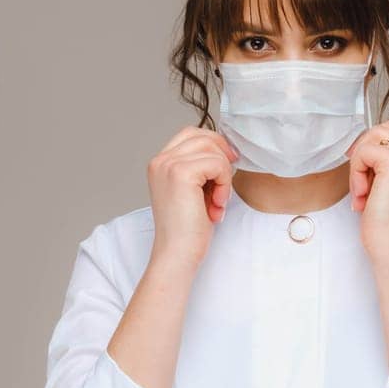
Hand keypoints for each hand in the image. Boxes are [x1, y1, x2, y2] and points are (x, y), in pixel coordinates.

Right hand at [148, 126, 237, 270]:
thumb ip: (202, 168)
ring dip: (224, 176)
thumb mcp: (196, 191)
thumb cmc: (190, 228)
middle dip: (222, 160)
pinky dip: (225, 185)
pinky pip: (217, 164)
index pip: (192, 134)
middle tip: (223, 190)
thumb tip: (228, 150)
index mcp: (161, 163)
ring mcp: (168, 165)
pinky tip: (216, 206)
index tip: (226, 170)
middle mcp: (160, 160)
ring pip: (213, 150)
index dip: (215, 147)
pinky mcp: (180, 173)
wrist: (178, 253)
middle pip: (204, 137)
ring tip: (217, 202)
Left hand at [347, 119, 388, 259]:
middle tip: (362, 183)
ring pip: (371, 137)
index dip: (372, 146)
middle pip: (381, 128)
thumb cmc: (385, 220)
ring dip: (359, 164)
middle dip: (364, 152)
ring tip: (363, 191)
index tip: (365, 174)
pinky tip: (363, 194)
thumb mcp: (387, 183)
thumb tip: (359, 143)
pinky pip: (364, 152)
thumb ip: (382, 160)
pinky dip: (356, 173)